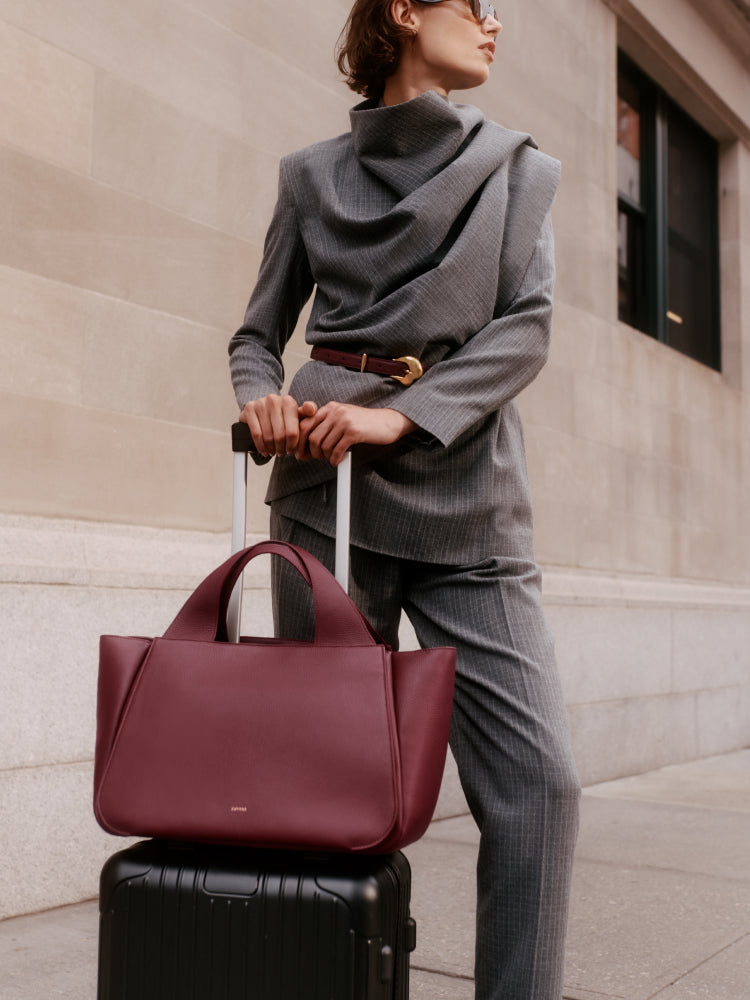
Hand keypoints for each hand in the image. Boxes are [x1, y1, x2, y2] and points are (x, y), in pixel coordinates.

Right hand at [240, 394, 317, 457]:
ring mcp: (260, 404)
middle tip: (281, 453)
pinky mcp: (249, 409)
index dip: (292, 445)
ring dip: (271, 448)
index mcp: (288, 402)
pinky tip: (264, 451)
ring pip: (267, 436)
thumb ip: (306, 414)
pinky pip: (256, 434)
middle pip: (280, 435)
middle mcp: (274, 400)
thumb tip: (312, 409)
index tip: (291, 450)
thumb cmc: (282, 414)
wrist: (262, 406)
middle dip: (281, 448)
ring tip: (273, 452)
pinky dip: (260, 446)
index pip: (292, 432)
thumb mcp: (296, 414)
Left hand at [297, 403, 416, 466]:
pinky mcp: (354, 432)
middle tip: (317, 458)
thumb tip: (306, 444)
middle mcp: (335, 411)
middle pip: (312, 437)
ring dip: (325, 457)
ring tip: (331, 458)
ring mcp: (344, 421)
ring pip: (324, 445)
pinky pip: (336, 450)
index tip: (302, 452)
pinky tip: (337, 460)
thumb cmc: (363, 424)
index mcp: (330, 408)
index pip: (305, 424)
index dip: (301, 441)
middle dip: (312, 452)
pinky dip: (334, 459)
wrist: (387, 422)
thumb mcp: (343, 418)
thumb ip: (326, 425)